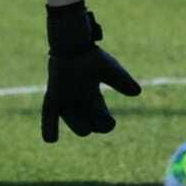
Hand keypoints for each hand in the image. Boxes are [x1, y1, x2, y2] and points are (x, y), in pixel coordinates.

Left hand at [41, 5, 140, 142]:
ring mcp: (65, 100)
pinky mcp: (53, 96)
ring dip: (79, 126)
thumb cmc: (92, 56)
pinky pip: (49, 115)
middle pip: (87, 124)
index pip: (101, 118)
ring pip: (72, 122)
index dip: (106, 124)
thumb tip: (137, 92)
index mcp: (92, 96)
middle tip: (98, 121)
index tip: (110, 122)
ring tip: (86, 128)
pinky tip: (52, 140)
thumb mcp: (111, 70)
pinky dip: (49, 128)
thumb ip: (122, 81)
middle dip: (95, 126)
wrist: (74, 45)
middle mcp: (78, 101)